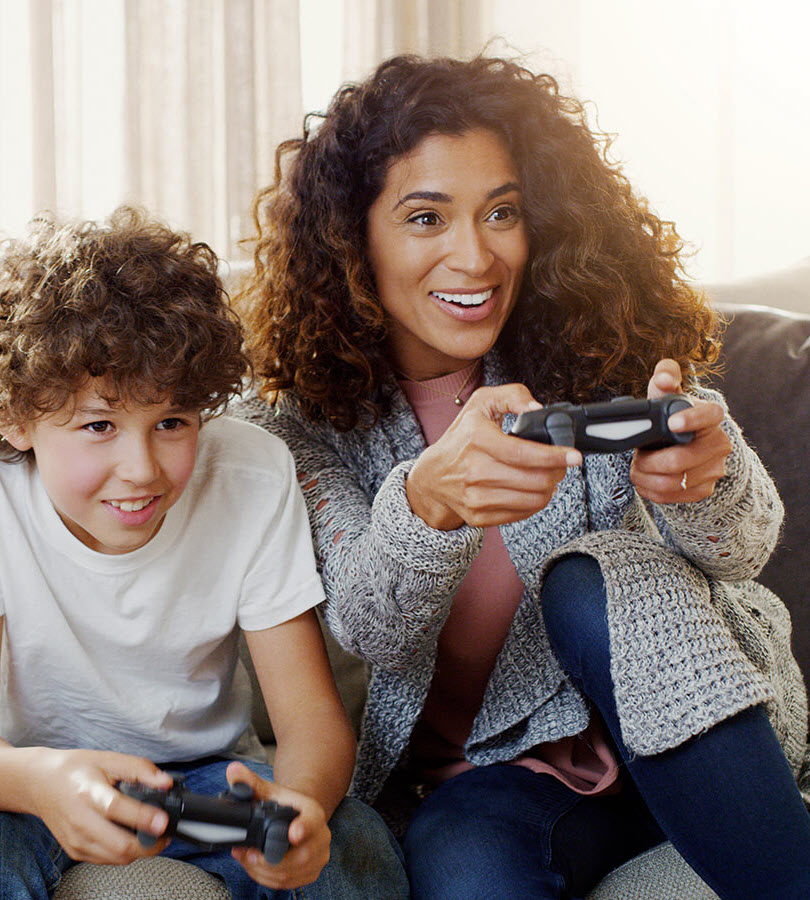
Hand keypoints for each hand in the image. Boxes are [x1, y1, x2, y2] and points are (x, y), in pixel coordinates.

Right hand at [28, 748, 172, 863]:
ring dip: (140, 851)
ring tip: (153, 835)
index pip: (116, 809)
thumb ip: (140, 769)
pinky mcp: (75, 851)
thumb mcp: (110, 759)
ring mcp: (76, 840)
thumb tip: (166, 783)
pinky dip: (124, 853)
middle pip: (118, 845)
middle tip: (165, 833)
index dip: (142, 817)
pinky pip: (106, 859)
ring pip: (115, 858)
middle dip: (149, 844)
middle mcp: (80, 821)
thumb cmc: (77, 769)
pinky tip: (132, 838)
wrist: (42, 783)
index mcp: (88, 793)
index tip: (163, 821)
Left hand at [226, 761, 330, 889]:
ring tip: (245, 859)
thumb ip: (249, 782)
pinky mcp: (311, 873)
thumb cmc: (283, 804)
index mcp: (313, 812)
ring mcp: (318, 857)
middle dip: (266, 860)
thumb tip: (233, 770)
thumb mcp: (268, 791)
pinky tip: (255, 867)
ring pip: (290, 874)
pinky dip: (267, 879)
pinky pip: (287, 883)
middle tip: (246, 854)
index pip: (311, 821)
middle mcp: (322, 836)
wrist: (298, 816)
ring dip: (262, 871)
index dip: (303, 828)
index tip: (293, 833)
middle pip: (298, 857)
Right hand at [406, 383, 581, 529]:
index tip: (574, 456)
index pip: (525, 453)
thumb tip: (538, 409)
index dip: (555, 456)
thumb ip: (513, 395)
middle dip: (557, 472)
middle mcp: (474, 470)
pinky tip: (532, 490)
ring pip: (533, 499)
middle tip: (561, 464)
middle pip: (535, 479)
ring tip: (548, 477)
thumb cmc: (461, 438)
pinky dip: (534, 503)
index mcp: (477, 439)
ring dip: (549, 488)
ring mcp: (476, 497)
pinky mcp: (478, 516)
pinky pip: (521, 514)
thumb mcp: (481, 404)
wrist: (432, 476)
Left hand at [631, 359, 730, 502]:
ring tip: (637, 468)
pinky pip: (672, 497)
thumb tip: (663, 378)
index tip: (671, 423)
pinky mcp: (704, 489)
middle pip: (680, 460)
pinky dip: (651, 490)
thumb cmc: (672, 415)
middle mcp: (719, 443)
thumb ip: (665, 377)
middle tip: (637, 456)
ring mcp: (714, 469)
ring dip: (646, 477)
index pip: (709, 415)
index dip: (691, 419)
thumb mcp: (667, 394)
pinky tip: (644, 481)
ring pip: (673, 482)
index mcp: (711, 416)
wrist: (683, 443)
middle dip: (649, 461)